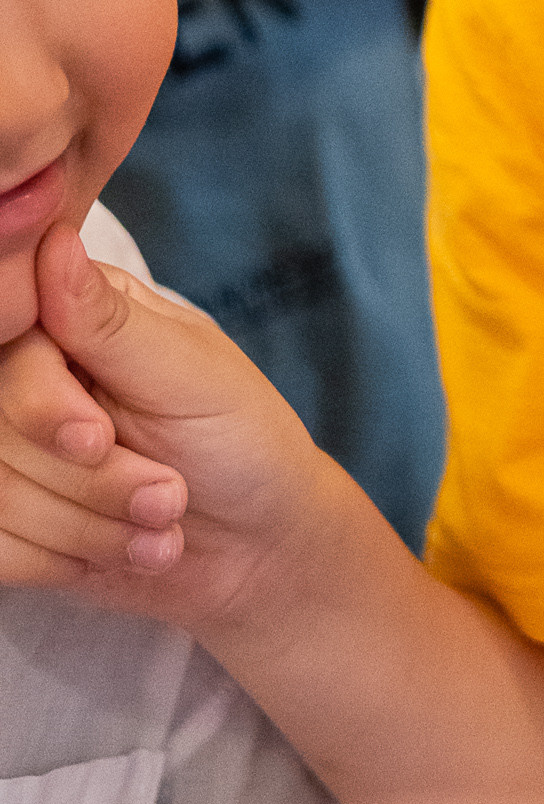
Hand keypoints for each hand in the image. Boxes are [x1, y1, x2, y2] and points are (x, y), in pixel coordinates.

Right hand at [0, 224, 323, 626]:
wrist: (257, 543)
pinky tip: (122, 551)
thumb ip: (110, 322)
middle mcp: (37, 372)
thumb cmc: (239, 439)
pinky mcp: (14, 514)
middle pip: (4, 426)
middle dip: (95, 480)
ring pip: (0, 493)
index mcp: (77, 313)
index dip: (42, 401)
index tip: (95, 440)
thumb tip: (53, 243)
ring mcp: (20, 446)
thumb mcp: (189, 375)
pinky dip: (62, 561)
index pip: (14, 339)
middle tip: (170, 492)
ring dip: (92, 527)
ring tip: (162, 522)